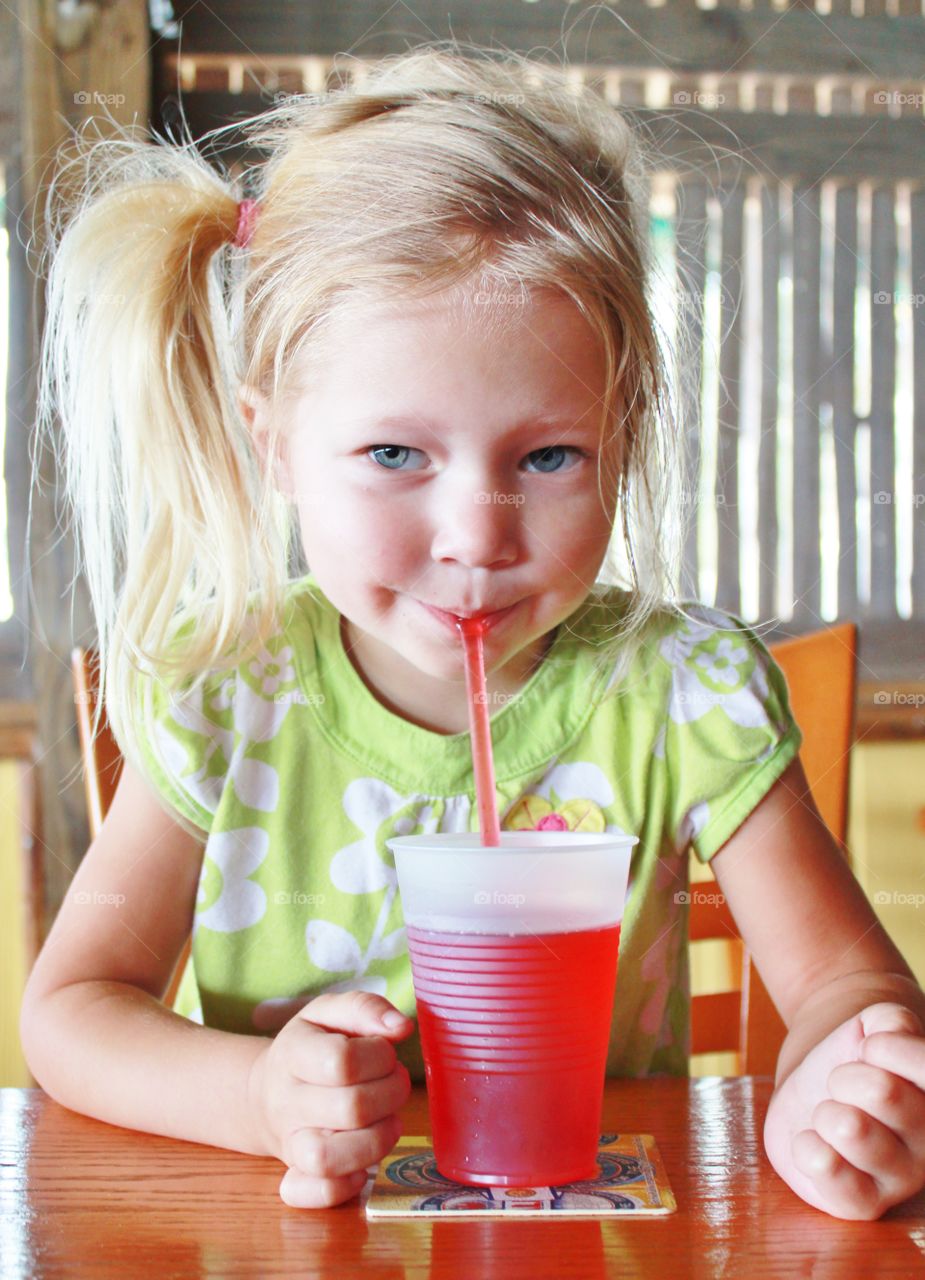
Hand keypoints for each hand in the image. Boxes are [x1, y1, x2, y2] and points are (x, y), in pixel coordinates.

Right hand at [247, 990, 415, 1207]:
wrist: (266, 1092)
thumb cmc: (310, 1047)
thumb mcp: (329, 1013)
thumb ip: (365, 1008)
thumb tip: (401, 1027)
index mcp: (292, 1053)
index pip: (342, 1061)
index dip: (379, 1056)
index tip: (385, 1052)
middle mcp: (286, 1101)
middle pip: (350, 1109)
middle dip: (391, 1094)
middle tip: (394, 1083)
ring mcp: (288, 1143)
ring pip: (328, 1159)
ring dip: (376, 1141)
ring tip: (387, 1120)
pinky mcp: (296, 1177)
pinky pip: (316, 1194)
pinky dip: (345, 1187)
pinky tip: (361, 1165)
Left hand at [764, 1002, 924, 1218]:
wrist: (819, 1088)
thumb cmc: (853, 1057)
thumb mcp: (873, 1026)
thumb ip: (890, 1020)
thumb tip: (895, 1032)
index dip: (887, 1046)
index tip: (868, 1045)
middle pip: (882, 1090)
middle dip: (845, 1075)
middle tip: (842, 1083)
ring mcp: (899, 1176)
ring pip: (853, 1129)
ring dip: (826, 1109)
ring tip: (830, 1114)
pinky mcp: (862, 1202)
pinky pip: (835, 1179)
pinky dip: (810, 1149)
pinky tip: (811, 1141)